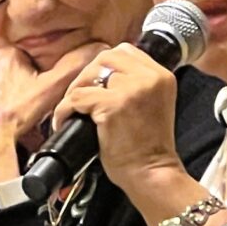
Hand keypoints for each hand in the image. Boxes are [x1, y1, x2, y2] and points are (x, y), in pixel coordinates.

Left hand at [0, 43, 97, 188]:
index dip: (36, 81)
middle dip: (18, 90)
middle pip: (9, 74)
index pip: (28, 62)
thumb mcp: (50, 90)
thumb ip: (72, 67)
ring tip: (9, 121)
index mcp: (8, 55)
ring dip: (0, 99)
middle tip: (25, 113)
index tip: (38, 97)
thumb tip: (97, 46)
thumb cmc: (15, 115)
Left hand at [51, 42, 188, 195]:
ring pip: (89, 74)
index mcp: (161, 75)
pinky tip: (65, 122)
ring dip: (75, 91)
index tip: (94, 84)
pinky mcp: (114, 105)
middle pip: (106, 58)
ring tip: (73, 110)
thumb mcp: (151, 104)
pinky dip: (65, 110)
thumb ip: (135, 85)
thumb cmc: (148, 147)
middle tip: (80, 99)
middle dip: (87, 76)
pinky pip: (77, 97)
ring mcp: (132, 89)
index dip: (104, 66)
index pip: (125, 52)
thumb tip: (102, 74)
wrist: (152, 174)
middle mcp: (150, 77)